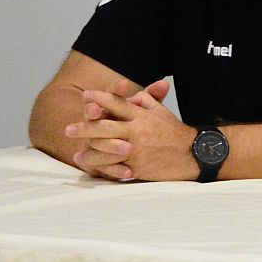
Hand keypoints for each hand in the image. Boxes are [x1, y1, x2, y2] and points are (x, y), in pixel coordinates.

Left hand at [65, 80, 194, 181]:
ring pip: (105, 148)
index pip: (118, 104)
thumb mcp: (160, 112)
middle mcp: (137, 130)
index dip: (101, 99)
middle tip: (68, 130)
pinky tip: (89, 165)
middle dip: (85, 127)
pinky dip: (100, 166)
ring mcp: (136, 149)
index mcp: (142, 116)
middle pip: (105, 127)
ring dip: (88, 150)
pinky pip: (114, 165)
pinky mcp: (137, 166)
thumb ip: (144, 101)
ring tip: (76, 151)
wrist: (193, 153)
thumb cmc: (174, 132)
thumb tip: (129, 97)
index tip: (86, 95)